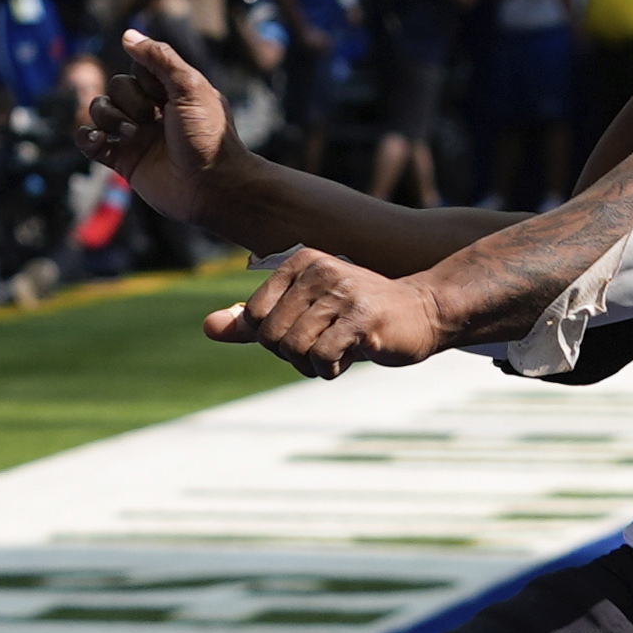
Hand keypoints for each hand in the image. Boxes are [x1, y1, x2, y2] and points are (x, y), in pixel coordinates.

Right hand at [74, 25, 234, 222]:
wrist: (210, 187)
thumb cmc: (207, 136)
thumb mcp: (190, 86)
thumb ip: (160, 58)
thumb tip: (127, 34)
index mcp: (170, 91)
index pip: (137, 66)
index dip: (145, 77)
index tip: (165, 94)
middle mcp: (152, 111)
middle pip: (116, 87)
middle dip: (129, 101)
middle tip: (153, 120)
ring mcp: (135, 136)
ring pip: (100, 111)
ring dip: (111, 119)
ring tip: (134, 136)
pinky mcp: (123, 161)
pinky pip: (90, 142)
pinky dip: (87, 138)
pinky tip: (99, 140)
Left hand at [207, 248, 447, 375]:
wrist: (424, 312)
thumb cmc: (357, 317)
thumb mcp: (301, 313)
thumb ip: (253, 321)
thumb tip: (207, 327)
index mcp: (300, 262)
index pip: (255, 317)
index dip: (273, 340)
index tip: (304, 334)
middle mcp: (319, 270)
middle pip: (270, 336)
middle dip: (292, 356)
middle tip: (322, 349)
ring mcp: (342, 292)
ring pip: (293, 349)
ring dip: (311, 365)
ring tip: (337, 353)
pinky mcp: (362, 318)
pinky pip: (321, 358)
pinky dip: (330, 370)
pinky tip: (351, 357)